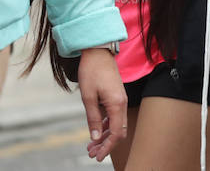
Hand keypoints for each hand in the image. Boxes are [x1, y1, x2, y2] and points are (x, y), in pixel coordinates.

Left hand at [77, 47, 126, 161]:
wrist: (97, 52)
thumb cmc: (91, 72)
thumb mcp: (88, 97)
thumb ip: (92, 118)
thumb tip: (95, 138)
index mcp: (117, 104)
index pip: (116, 133)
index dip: (107, 147)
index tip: (97, 157)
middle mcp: (121, 103)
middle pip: (118, 131)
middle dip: (106, 144)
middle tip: (92, 154)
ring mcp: (119, 99)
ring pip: (115, 124)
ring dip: (104, 136)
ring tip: (91, 147)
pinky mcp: (115, 96)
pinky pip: (113, 116)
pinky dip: (105, 125)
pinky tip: (96, 131)